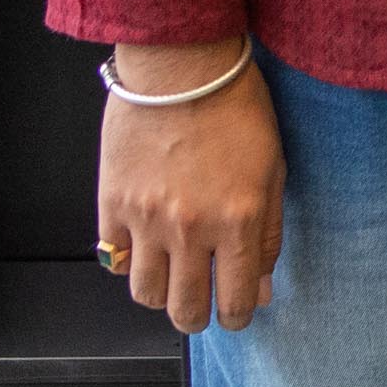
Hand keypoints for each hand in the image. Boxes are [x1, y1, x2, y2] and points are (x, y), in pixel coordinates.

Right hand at [96, 40, 285, 334]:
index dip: (235, 317)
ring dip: (161, 295)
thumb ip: (268, 236)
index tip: (235, 315)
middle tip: (201, 307)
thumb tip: (259, 290)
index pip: (234, 300)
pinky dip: (129, 263)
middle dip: (196, 318)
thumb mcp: (273, 171)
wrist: (183, 69)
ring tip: (173, 278)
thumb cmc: (237, 110)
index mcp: (239, 220)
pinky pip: (114, 259)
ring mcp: (147, 220)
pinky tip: (146, 248)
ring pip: (146, 293)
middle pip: (184, 309)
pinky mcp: (112, 204)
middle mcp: (191, 228)